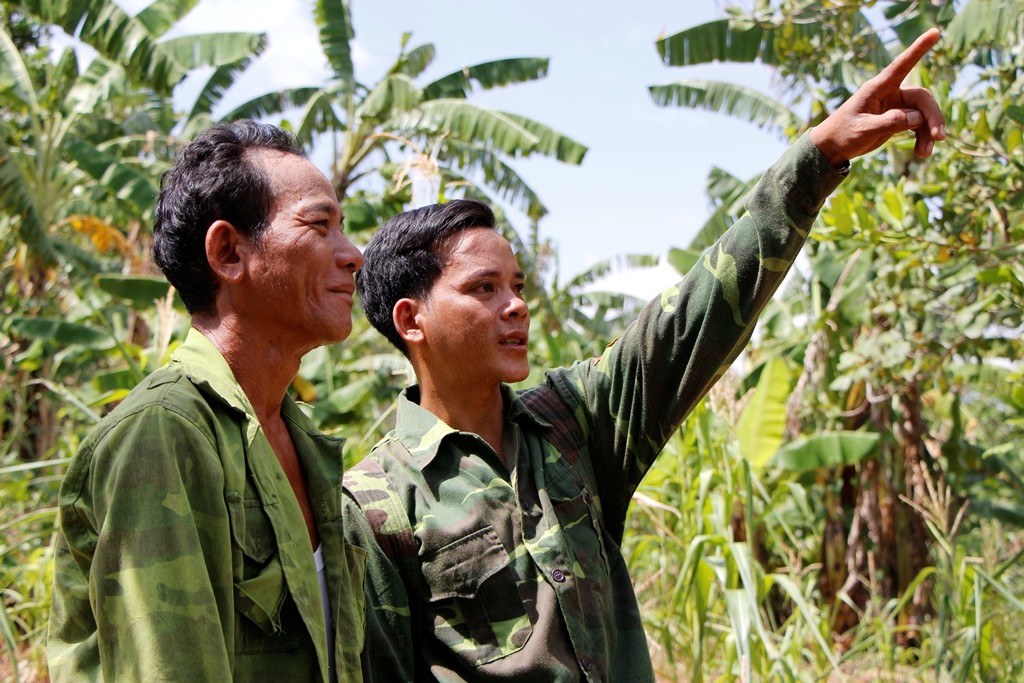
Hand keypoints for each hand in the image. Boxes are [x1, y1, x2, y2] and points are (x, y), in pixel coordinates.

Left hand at [810, 28, 945, 165]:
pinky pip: (918, 125)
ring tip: (924, 154)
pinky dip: (922, 137)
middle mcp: (890, 93)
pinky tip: (921, 153)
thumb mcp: (864, 129)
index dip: (919, 49)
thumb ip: (891, 122)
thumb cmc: (843, 134)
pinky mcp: (898, 119)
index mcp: (878, 88)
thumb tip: (917, 117)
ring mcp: (896, 106)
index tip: (935, 32)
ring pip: (923, 114)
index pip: (902, 65)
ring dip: (928, 132)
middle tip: (939, 137)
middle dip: (932, 117)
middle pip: (921, 99)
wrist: (832, 148)